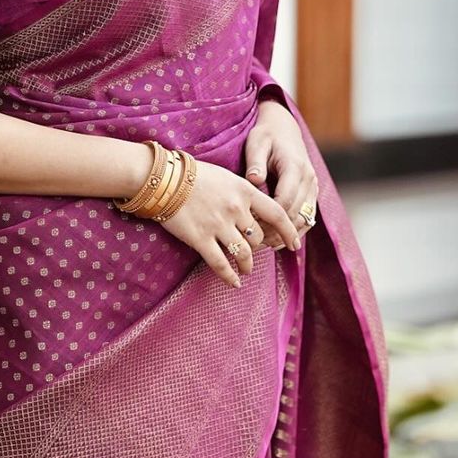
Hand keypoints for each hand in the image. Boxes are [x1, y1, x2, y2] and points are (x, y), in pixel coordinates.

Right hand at [157, 157, 302, 288]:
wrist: (163, 178)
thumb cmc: (193, 174)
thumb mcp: (226, 176)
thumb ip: (242, 193)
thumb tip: (254, 211)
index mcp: (245, 191)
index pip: (277, 214)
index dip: (289, 231)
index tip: (294, 243)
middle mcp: (236, 209)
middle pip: (258, 238)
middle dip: (258, 248)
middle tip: (254, 252)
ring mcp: (218, 225)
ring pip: (244, 253)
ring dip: (247, 265)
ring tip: (246, 270)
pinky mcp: (200, 239)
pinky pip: (221, 264)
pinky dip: (230, 276)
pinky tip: (234, 283)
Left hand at [242, 100, 318, 248]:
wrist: (284, 128)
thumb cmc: (266, 135)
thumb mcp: (257, 143)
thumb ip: (256, 162)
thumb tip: (254, 180)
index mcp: (295, 167)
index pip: (285, 200)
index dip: (269, 218)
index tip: (250, 227)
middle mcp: (309, 179)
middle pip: (296, 213)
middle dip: (276, 230)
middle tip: (254, 244)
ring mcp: (313, 187)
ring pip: (304, 219)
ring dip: (286, 235)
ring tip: (265, 246)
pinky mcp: (312, 193)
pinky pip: (308, 218)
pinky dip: (296, 232)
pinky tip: (279, 242)